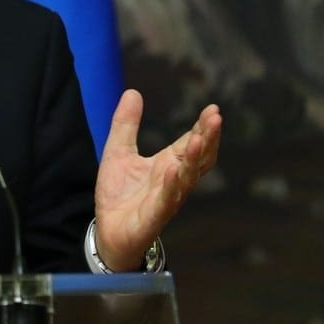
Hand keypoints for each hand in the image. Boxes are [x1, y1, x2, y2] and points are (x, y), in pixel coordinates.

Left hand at [93, 89, 220, 270]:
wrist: (108, 231)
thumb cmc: (120, 193)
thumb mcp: (118, 151)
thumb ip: (126, 124)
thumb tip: (132, 91)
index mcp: (168, 164)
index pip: (191, 143)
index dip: (203, 127)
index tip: (213, 109)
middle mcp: (174, 181)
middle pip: (198, 158)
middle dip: (208, 138)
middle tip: (215, 118)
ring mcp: (166, 199)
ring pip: (186, 178)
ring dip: (193, 158)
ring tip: (198, 138)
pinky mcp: (153, 217)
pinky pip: (165, 201)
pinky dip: (171, 185)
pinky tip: (173, 169)